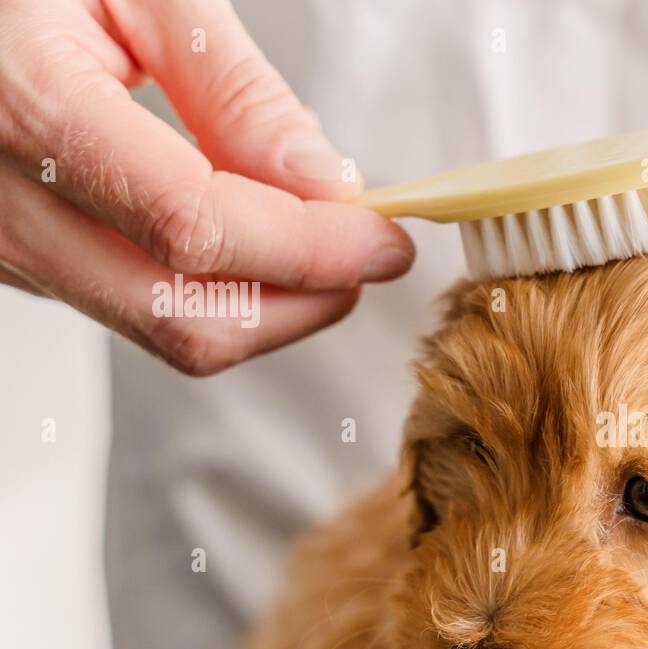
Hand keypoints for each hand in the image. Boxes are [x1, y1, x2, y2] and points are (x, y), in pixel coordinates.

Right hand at [0, 0, 413, 373]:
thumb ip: (234, 89)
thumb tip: (325, 184)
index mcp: (29, 109)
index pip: (195, 230)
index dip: (307, 250)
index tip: (381, 242)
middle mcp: (4, 206)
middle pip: (187, 320)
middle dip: (303, 301)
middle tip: (363, 251)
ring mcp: (7, 249)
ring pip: (167, 332)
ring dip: (268, 304)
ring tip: (313, 235)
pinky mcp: (23, 264)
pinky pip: (140, 308)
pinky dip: (218, 292)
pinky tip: (248, 234)